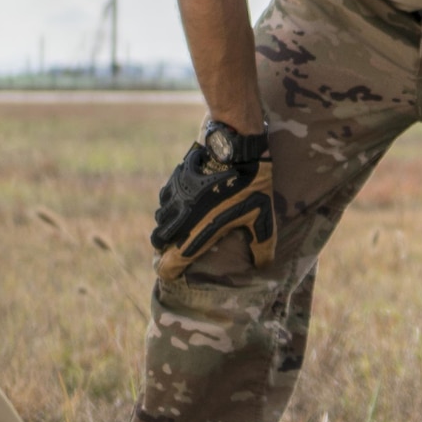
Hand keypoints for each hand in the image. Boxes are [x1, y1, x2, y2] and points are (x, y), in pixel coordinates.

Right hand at [151, 146, 274, 279]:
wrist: (235, 147)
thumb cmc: (251, 184)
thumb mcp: (262, 217)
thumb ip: (262, 244)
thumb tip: (264, 266)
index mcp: (200, 230)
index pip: (173, 259)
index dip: (168, 270)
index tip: (170, 275)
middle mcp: (181, 216)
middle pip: (158, 240)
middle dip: (164, 249)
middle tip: (175, 251)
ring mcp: (175, 196)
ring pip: (159, 219)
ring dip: (165, 227)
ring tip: (179, 230)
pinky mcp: (175, 180)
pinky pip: (164, 199)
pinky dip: (168, 207)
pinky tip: (181, 206)